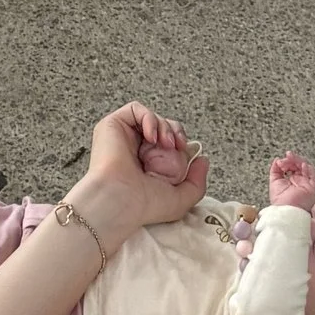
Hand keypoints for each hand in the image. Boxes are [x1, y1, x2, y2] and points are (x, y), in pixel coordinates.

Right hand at [83, 102, 208, 232]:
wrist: (120, 201)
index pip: (167, 143)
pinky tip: (152, 136)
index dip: (180, 142)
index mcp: (146, 165)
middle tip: (176, 146)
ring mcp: (122, 137)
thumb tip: (202, 159)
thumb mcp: (181, 200)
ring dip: (164, 126)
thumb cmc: (144, 205)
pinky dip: (149, 118)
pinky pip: (135, 109)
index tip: (184, 152)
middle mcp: (133, 149)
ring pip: (151, 117)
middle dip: (175, 131)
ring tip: (164, 143)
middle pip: (162, 126)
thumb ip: (198, 182)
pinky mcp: (112, 126)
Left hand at [269, 150, 314, 211]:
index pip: (293, 166)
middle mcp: (301, 182)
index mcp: (293, 181)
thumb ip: (275, 170)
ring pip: (308, 168)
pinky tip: (303, 166)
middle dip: (294, 159)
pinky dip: (311, 170)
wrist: (285, 212)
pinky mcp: (313, 188)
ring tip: (292, 158)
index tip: (280, 161)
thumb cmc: (280, 202)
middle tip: (288, 156)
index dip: (288, 161)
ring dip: (300, 161)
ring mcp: (307, 184)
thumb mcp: (274, 182)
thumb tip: (277, 160)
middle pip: (301, 165)